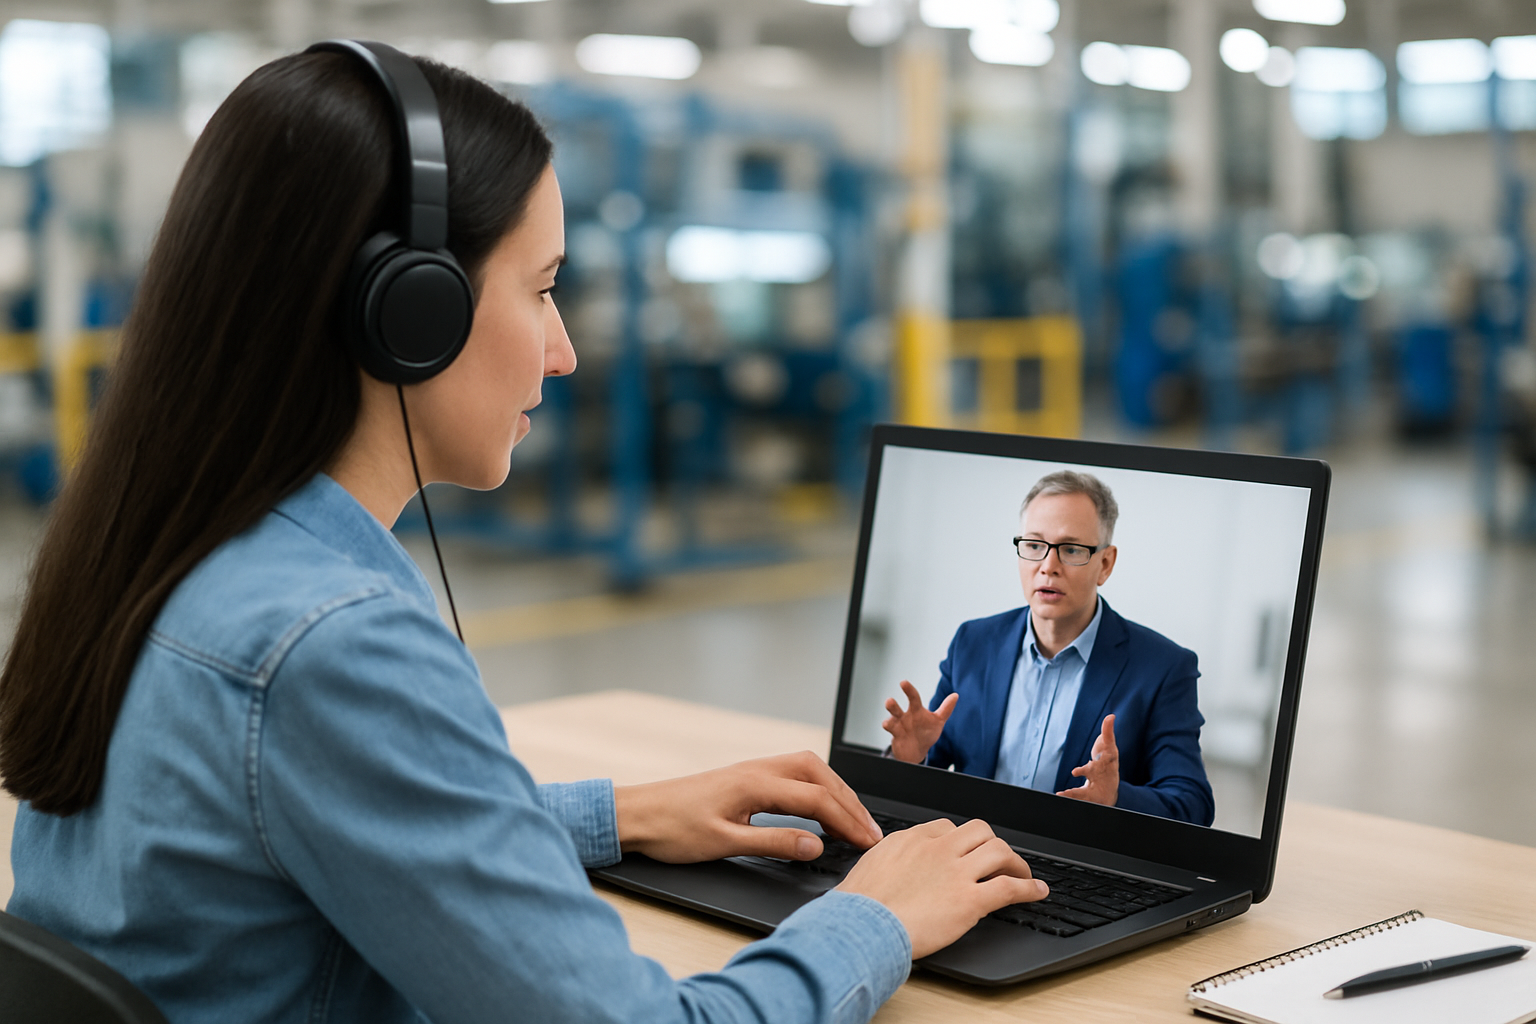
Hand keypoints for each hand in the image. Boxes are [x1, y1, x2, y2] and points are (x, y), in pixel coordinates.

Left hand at [613, 751, 882, 863]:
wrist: (637, 814)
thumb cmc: (672, 828)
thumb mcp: (724, 843)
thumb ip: (773, 843)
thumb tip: (816, 846)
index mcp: (755, 783)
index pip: (816, 799)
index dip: (847, 821)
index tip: (868, 842)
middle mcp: (757, 769)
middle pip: (819, 776)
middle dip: (849, 802)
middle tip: (869, 830)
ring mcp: (751, 770)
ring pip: (808, 769)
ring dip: (835, 790)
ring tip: (852, 818)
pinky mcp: (745, 777)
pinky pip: (792, 773)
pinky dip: (815, 787)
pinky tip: (819, 805)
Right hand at [837, 818, 1048, 958]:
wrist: (861, 926)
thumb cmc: (859, 905)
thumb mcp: (869, 867)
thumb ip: (889, 861)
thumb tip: (893, 868)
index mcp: (912, 839)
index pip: (946, 827)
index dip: (960, 840)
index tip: (965, 852)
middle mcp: (938, 849)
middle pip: (979, 830)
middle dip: (992, 843)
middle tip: (998, 859)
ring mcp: (956, 872)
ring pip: (1000, 850)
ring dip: (1016, 862)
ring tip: (1022, 873)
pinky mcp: (970, 900)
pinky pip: (1010, 887)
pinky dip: (1030, 887)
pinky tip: (1038, 891)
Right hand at [882, 681, 956, 763]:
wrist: (918, 750)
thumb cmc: (926, 732)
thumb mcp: (938, 721)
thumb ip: (946, 709)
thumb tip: (956, 695)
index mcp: (916, 711)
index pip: (913, 698)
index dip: (909, 690)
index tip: (903, 682)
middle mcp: (905, 716)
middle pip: (895, 708)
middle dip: (891, 704)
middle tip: (889, 701)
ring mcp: (898, 726)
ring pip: (890, 720)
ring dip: (888, 721)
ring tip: (888, 722)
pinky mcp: (895, 736)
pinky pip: (890, 732)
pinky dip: (889, 730)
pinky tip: (890, 728)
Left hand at [1056, 714, 1118, 806]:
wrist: (1110, 788)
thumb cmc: (1108, 764)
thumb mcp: (1109, 748)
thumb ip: (1108, 732)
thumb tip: (1111, 716)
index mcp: (1107, 762)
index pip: (1106, 758)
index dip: (1094, 761)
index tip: (1078, 768)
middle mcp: (1101, 777)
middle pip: (1093, 777)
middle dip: (1084, 774)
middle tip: (1073, 775)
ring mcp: (1095, 788)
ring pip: (1084, 792)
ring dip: (1073, 793)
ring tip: (1061, 794)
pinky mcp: (1087, 797)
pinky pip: (1078, 797)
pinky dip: (1069, 797)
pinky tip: (1059, 795)